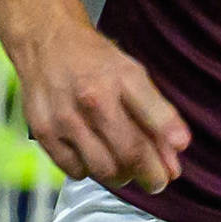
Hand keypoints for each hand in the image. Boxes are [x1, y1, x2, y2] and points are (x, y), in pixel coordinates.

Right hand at [16, 14, 192, 192]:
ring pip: (104, 169)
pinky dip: (89, 171)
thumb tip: (176, 152)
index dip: (169, 147)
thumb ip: (155, 112)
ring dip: (121, 177)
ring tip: (125, 169)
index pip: (155, 117)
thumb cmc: (95, 61)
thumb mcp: (132, 74)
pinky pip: (75, 170)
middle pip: (131, 153)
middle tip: (156, 180)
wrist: (44, 41)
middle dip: (151, 176)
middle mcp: (93, 97)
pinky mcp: (44, 132)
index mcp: (122, 77)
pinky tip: (93, 157)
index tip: (175, 166)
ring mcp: (66, 117)